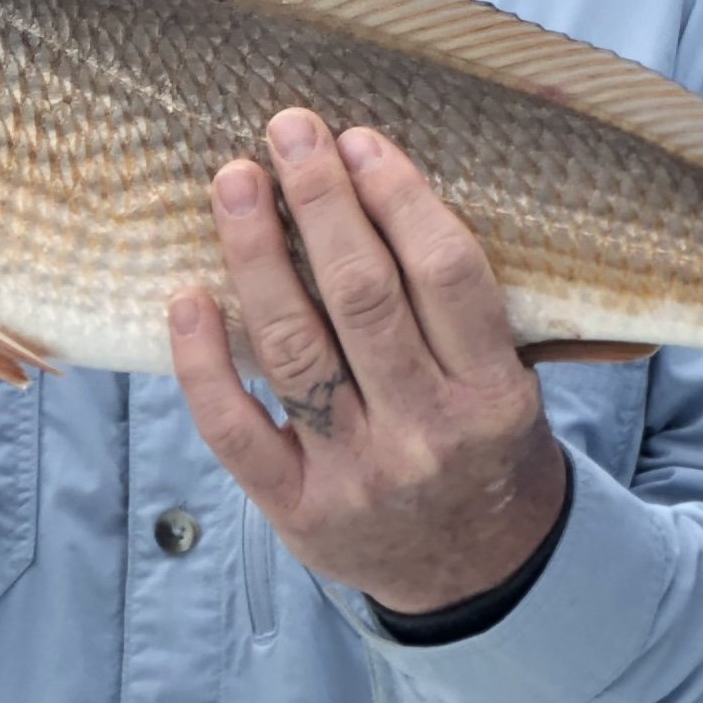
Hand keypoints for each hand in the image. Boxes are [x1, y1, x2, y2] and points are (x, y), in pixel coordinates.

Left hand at [165, 111, 571, 617]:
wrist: (475, 573)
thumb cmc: (486, 443)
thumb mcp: (515, 375)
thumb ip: (473, 294)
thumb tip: (434, 166)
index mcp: (494, 393)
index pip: (446, 273)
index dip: (400, 197)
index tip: (360, 141)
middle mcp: (427, 433)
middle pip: (364, 296)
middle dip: (322, 202)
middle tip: (289, 129)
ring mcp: (356, 475)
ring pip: (294, 348)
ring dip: (257, 254)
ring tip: (233, 182)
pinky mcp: (295, 508)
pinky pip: (234, 427)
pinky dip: (202, 360)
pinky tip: (187, 295)